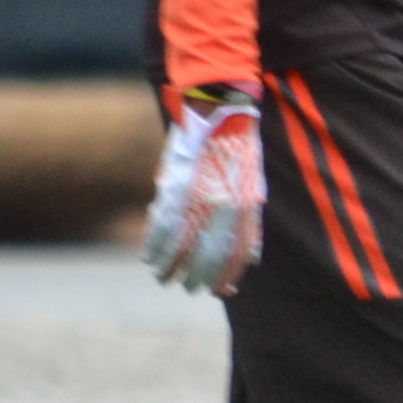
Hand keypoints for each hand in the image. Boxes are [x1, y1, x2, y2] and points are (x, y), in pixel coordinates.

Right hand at [143, 90, 264, 293]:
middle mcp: (224, 206)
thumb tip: (252, 257)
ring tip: (163, 278)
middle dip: (197, 278)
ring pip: (180, 246)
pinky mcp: (174, 188)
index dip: (228, 276)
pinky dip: (153, 246)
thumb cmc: (239, 149)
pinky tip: (149, 258)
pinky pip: (160, 226)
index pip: (238, 254)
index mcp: (246, 206)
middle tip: (188, 288)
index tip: (222, 291)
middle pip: (208, 256)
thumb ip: (249, 221)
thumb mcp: (254, 186)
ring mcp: (197, 198)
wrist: (221, 111)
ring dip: (169, 267)